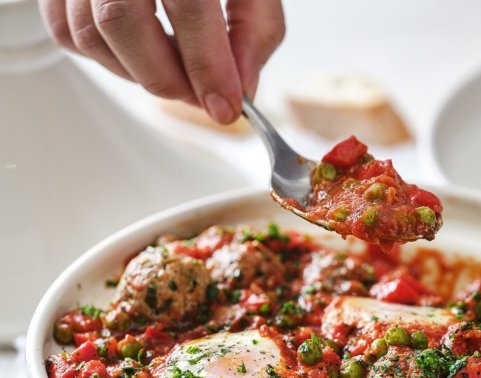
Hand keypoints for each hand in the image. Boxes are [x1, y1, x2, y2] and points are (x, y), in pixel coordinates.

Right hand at [38, 0, 284, 123]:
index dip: (206, 65)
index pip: (187, 4)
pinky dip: (107, 57)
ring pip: (89, 33)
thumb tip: (241, 88)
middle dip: (167, 79)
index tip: (224, 106)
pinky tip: (141, 51)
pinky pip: (66, 31)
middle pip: (122, 20)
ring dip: (137, 73)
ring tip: (175, 67)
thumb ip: (255, 29)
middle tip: (199, 95)